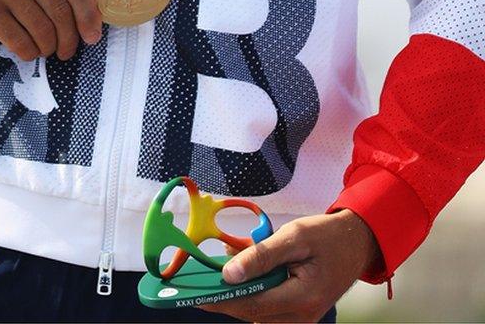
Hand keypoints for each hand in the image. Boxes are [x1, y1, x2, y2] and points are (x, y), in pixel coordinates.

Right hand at [0, 0, 102, 61]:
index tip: (92, 35)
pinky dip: (30, 52)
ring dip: (49, 48)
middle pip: (61, 12)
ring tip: (46, 49)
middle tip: (67, 49)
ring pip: (43, 31)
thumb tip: (90, 11)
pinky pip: (21, 42)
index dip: (89, 15)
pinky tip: (28, 49)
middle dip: (69, 39)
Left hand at [201, 210, 380, 322]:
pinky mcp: (299, 312)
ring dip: (237, 292)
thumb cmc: (329, 237)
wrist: (358, 242)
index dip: (220, 299)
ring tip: (221, 268)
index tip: (195, 293)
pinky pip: (267, 307)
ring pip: (257, 311)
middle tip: (198, 280)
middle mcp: (303, 315)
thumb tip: (230, 273)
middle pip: (251, 311)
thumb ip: (261, 256)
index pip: (251, 305)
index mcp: (303, 298)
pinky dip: (251, 291)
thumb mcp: (294, 237)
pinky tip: (242, 269)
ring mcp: (302, 317)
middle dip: (224, 296)